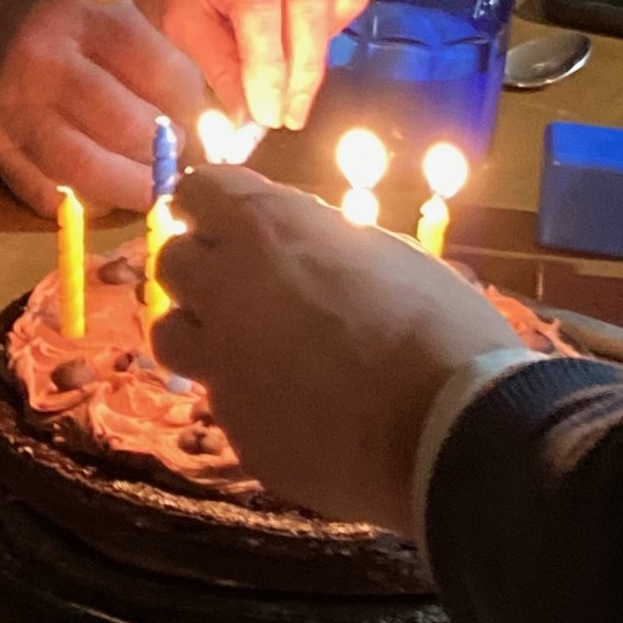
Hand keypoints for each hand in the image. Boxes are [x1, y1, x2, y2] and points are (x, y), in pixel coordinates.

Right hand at [0, 0, 210, 214]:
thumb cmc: (67, 31)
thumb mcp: (112, 18)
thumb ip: (161, 60)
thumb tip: (218, 129)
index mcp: (83, 16)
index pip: (160, 71)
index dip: (194, 109)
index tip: (207, 126)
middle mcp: (43, 60)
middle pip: (126, 126)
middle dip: (166, 154)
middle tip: (182, 163)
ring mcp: (13, 108)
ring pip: (85, 167)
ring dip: (132, 188)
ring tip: (154, 189)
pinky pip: (49, 194)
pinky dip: (86, 204)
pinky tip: (106, 193)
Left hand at [151, 166, 519, 532]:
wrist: (453, 431)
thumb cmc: (440, 324)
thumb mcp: (387, 252)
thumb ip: (323, 241)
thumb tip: (304, 246)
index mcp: (265, 229)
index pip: (196, 191)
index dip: (211, 206)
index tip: (229, 219)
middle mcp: (225, 290)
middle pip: (172, 261)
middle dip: (202, 267)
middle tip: (244, 285)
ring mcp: (221, 363)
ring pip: (170, 333)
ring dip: (200, 332)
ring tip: (249, 347)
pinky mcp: (235, 428)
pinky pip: (222, 400)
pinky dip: (249, 398)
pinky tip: (297, 409)